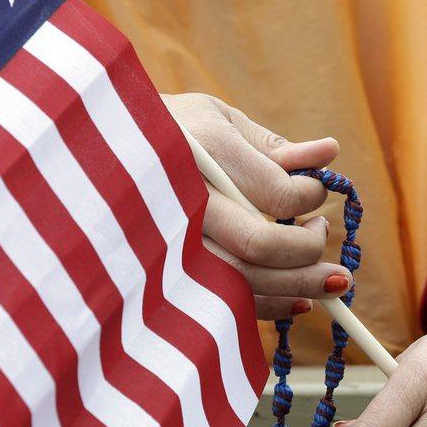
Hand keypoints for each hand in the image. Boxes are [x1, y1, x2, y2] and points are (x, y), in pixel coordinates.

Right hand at [163, 93, 351, 318]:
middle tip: (323, 236)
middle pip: (261, 245)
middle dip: (309, 252)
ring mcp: (171, 244)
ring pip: (243, 283)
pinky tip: (297, 300)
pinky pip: (225, 304)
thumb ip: (271, 145)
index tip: (314, 193)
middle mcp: (186, 201)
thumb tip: (329, 153)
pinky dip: (269, 307)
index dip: (309, 198)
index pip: (278, 193)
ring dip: (298, 288)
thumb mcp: (217, 119)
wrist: (98, 157)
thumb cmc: (169, 132)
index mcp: (203, 151)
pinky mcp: (167, 277)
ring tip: (328, 279)